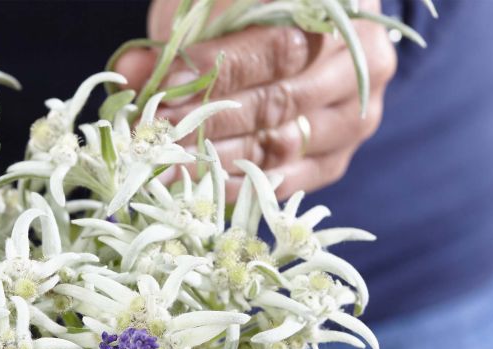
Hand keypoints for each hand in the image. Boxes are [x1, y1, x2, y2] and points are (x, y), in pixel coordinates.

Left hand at [116, 0, 396, 196]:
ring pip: (280, 148)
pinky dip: (236, 186)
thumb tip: (132, 75)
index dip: (220, 71)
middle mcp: (360, 63)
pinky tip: (196, 187)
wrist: (293, 37)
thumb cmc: (245, 13)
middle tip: (159, 136)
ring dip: (217, 161)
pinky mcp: (335, 160)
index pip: (276, 47)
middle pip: (278, 103)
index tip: (169, 89)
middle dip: (210, 123)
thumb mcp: (211, 7)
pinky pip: (285, 183)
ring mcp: (353, 117)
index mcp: (335, 11)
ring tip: (166, 166)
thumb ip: (179, 36)